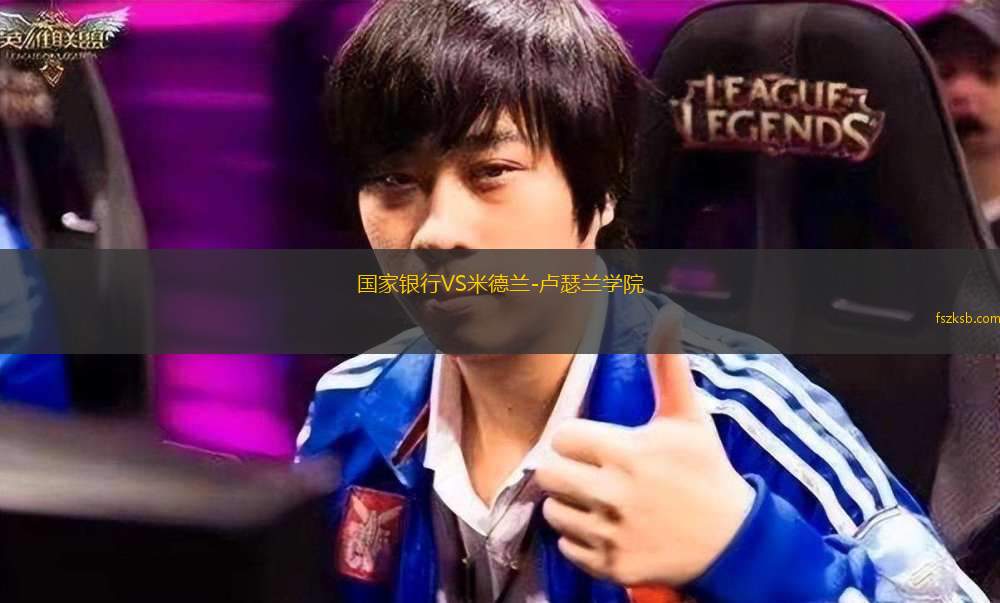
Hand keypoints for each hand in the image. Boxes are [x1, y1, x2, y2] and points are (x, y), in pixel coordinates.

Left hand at [535, 306, 754, 586]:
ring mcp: (613, 535)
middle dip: (564, 471)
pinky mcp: (612, 567)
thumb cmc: (705, 471)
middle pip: (548, 475)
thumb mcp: (688, 417)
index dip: (578, 440)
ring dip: (570, 506)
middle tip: (590, 473)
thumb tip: (667, 313)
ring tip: (601, 501)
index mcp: (629, 452)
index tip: (599, 446)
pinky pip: (566, 548)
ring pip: (553, 512)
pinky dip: (580, 541)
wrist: (732, 541)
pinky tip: (608, 529)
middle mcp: (616, 495)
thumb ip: (668, 367)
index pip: (563, 438)